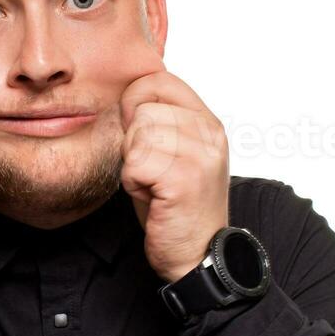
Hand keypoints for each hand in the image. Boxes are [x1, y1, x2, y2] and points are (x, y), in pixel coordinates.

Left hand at [119, 66, 229, 283]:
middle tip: (151, 171)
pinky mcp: (184, 178)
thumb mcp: (173, 154)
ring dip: (133, 165)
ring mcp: (200, 155)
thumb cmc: (176, 206)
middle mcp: (210, 133)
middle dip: (133, 142)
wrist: (197, 255)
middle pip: (143, 111)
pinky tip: (152, 197)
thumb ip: (159, 122)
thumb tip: (125, 97)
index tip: (136, 132)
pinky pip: (135, 164)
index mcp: (207, 122)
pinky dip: (133, 183)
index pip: (160, 80)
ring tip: (153, 184)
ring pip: (137, 136)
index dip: (135, 101)